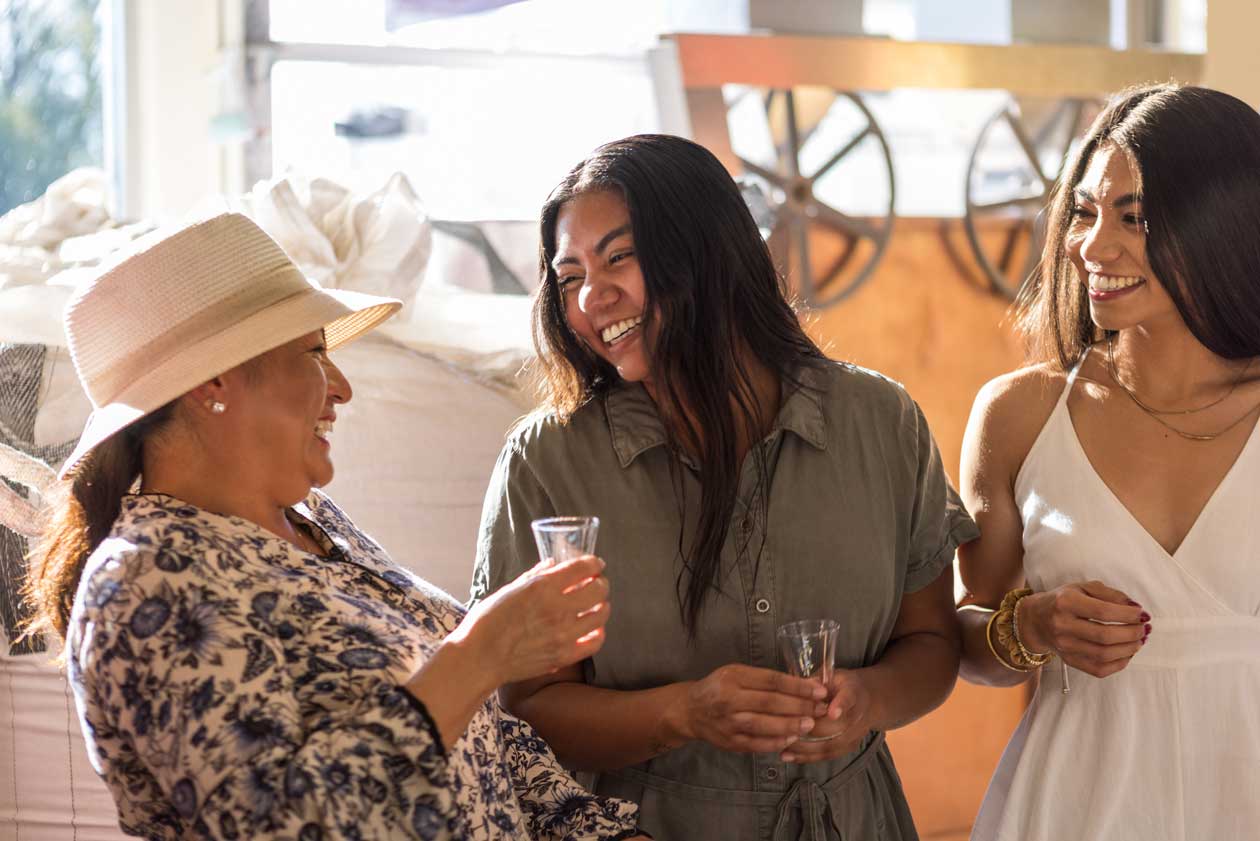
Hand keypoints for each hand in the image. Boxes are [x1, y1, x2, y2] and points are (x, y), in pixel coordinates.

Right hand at [456, 555, 609, 686]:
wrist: (479, 658)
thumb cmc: (487, 622)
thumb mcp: (509, 590)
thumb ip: (535, 575)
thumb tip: (553, 564)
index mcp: (542, 587)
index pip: (584, 567)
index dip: (594, 563)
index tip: (595, 565)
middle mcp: (557, 608)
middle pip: (599, 590)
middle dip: (600, 583)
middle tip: (595, 584)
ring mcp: (563, 634)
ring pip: (601, 615)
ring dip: (601, 606)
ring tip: (595, 606)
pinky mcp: (563, 655)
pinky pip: (595, 642)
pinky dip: (597, 633)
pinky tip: (591, 629)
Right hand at [676, 664, 827, 753]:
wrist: (691, 710)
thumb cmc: (720, 687)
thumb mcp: (737, 673)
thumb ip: (765, 679)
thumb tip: (804, 685)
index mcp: (733, 676)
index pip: (771, 681)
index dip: (798, 686)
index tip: (819, 690)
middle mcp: (729, 699)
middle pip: (770, 703)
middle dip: (799, 706)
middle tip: (821, 709)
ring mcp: (728, 722)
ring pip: (764, 725)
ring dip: (790, 726)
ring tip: (810, 724)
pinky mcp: (729, 742)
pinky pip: (756, 744)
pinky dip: (775, 742)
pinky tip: (791, 739)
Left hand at [780, 669, 871, 762]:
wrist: (866, 700)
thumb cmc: (841, 686)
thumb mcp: (832, 675)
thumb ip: (816, 682)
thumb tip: (800, 686)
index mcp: (853, 693)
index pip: (849, 699)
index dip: (841, 706)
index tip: (832, 713)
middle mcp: (858, 716)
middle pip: (837, 728)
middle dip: (811, 730)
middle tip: (787, 728)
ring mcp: (855, 735)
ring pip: (831, 745)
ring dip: (805, 747)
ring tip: (782, 744)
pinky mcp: (848, 748)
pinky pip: (827, 755)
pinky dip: (806, 757)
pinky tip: (788, 755)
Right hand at [1017, 580, 1149, 677]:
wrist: (1035, 620)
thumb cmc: (1063, 601)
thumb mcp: (1082, 588)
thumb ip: (1110, 594)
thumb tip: (1136, 607)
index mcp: (1065, 602)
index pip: (1103, 612)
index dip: (1128, 615)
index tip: (1142, 614)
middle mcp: (1062, 625)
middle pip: (1105, 636)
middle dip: (1132, 633)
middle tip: (1144, 629)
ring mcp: (1064, 646)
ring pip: (1104, 655)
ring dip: (1129, 649)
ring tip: (1139, 640)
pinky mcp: (1069, 661)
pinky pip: (1099, 669)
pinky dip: (1119, 663)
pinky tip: (1127, 653)